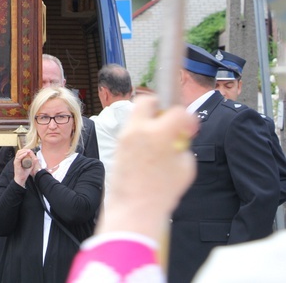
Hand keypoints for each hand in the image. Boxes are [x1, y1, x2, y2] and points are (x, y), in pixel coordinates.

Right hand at [13, 148, 38, 186]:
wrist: (21, 179)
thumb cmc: (24, 174)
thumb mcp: (29, 167)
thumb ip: (32, 163)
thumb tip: (36, 158)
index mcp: (19, 160)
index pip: (20, 152)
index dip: (25, 150)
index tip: (29, 150)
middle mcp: (16, 160)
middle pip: (19, 151)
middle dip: (24, 150)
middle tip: (29, 150)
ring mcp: (16, 161)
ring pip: (18, 153)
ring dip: (23, 151)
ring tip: (28, 151)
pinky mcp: (16, 163)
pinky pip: (18, 158)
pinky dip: (22, 155)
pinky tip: (26, 154)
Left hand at [97, 95, 197, 242]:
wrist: (134, 207)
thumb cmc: (162, 191)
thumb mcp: (185, 167)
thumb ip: (182, 145)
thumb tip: (179, 137)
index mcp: (159, 133)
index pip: (177, 111)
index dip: (188, 118)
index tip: (190, 129)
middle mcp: (139, 130)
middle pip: (147, 100)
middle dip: (160, 106)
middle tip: (169, 121)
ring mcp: (125, 136)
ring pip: (137, 115)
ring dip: (149, 120)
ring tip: (160, 138)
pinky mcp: (118, 145)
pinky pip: (131, 130)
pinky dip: (141, 132)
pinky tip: (150, 148)